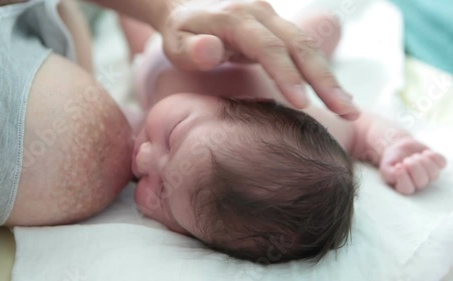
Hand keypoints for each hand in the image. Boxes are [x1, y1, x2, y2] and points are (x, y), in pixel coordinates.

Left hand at [158, 0, 359, 119]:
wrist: (188, 10)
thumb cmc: (181, 34)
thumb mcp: (176, 42)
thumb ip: (192, 49)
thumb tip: (210, 49)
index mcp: (235, 18)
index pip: (268, 47)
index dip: (287, 74)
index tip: (302, 104)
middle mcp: (260, 14)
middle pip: (299, 45)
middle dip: (324, 79)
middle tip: (345, 112)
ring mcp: (273, 19)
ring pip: (309, 46)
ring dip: (331, 78)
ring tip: (349, 110)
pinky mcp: (279, 29)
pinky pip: (306, 49)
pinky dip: (323, 73)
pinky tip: (338, 96)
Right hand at [379, 137, 446, 194]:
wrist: (399, 148)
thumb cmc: (391, 160)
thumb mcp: (385, 167)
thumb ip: (389, 173)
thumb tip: (399, 171)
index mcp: (404, 186)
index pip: (406, 189)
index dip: (403, 178)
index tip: (398, 166)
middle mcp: (418, 183)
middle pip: (421, 182)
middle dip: (414, 167)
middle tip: (406, 159)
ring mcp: (428, 175)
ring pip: (434, 174)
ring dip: (424, 162)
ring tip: (415, 155)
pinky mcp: (436, 165)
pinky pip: (442, 163)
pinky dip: (434, 156)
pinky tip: (424, 152)